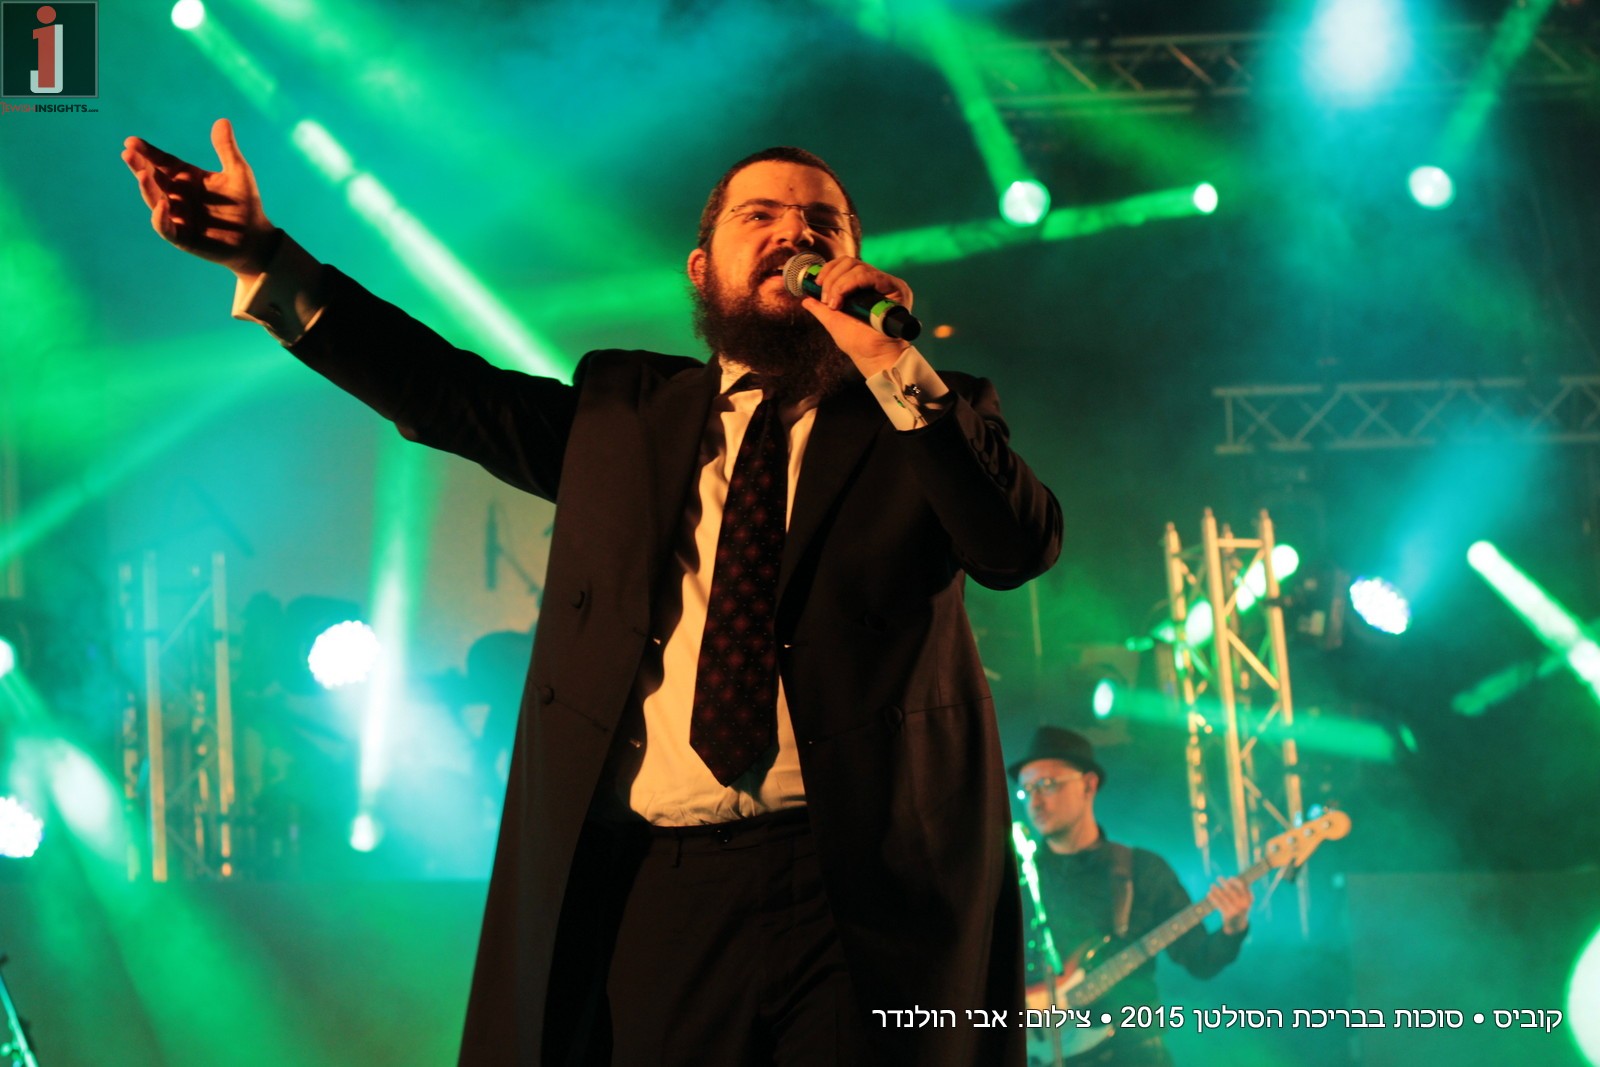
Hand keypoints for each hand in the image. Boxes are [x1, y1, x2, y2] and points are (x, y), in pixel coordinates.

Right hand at [121, 118, 275, 278]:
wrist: (256, 238)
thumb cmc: (246, 204)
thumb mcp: (238, 172)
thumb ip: (226, 149)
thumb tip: (222, 120)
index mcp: (187, 178)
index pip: (163, 162)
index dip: (148, 152)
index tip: (131, 141)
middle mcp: (178, 195)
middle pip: (154, 178)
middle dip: (140, 166)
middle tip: (128, 153)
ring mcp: (178, 216)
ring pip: (156, 201)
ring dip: (147, 188)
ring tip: (142, 174)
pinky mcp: (182, 237)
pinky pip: (166, 227)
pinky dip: (161, 218)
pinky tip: (162, 205)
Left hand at [799, 255, 913, 377]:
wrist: (872, 357)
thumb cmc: (858, 342)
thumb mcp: (834, 321)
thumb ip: (821, 308)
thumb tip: (806, 299)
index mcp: (866, 287)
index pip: (846, 265)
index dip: (829, 270)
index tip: (817, 285)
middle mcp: (878, 282)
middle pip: (850, 262)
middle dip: (831, 277)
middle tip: (825, 299)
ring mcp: (887, 284)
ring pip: (858, 267)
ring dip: (838, 284)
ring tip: (834, 304)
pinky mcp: (895, 288)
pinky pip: (869, 275)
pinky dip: (850, 284)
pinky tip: (841, 300)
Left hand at [1208, 877, 1252, 934]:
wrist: (1238, 924)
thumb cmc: (1240, 907)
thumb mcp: (1245, 900)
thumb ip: (1241, 890)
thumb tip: (1230, 879)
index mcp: (1248, 899)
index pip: (1242, 886)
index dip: (1235, 881)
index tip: (1230, 878)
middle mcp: (1243, 904)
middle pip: (1231, 891)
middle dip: (1224, 883)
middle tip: (1218, 877)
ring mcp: (1235, 910)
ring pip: (1224, 897)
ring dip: (1216, 889)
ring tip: (1212, 885)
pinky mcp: (1228, 914)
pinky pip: (1219, 904)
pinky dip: (1213, 898)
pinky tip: (1209, 893)